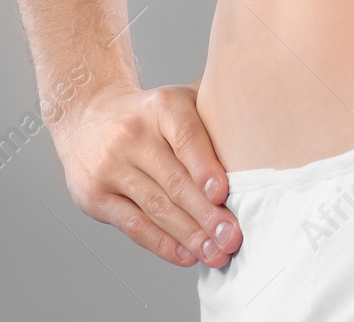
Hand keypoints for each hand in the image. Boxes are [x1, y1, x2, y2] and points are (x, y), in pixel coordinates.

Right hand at [51, 78, 241, 267]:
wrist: (87, 114)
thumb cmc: (150, 114)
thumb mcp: (179, 99)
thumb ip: (215, 112)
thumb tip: (265, 131)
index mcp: (161, 106)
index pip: (186, 138)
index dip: (205, 167)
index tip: (222, 194)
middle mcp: (132, 134)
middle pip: (174, 180)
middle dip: (206, 214)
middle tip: (232, 237)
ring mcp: (110, 166)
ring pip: (156, 207)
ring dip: (190, 235)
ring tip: (216, 253)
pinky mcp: (95, 195)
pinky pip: (134, 225)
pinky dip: (162, 244)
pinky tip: (186, 255)